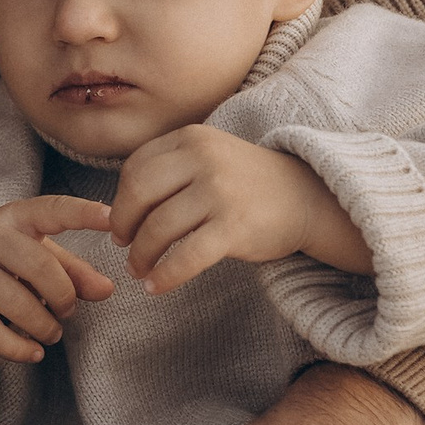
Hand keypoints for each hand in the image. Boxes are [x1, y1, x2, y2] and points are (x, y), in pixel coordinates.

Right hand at [0, 195, 116, 365]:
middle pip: (40, 267)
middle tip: (68, 311)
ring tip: (51, 331)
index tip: (111, 217)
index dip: (82, 213)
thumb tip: (107, 289)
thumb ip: (75, 272)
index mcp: (14, 218)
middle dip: (64, 296)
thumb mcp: (39, 257)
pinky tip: (34, 352)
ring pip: (20, 305)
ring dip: (46, 327)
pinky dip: (22, 350)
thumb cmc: (6, 265)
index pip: (51, 210)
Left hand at [113, 126, 371, 289]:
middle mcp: (203, 160)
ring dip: (141, 255)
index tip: (121, 222)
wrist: (306, 197)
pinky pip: (185, 257)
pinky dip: (165, 276)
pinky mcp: (234, 228)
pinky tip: (156, 286)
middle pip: (139, 194)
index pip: (136, 168)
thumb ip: (169, 170)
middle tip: (124, 245)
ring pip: (158, 228)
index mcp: (192, 138)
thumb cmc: (246, 182)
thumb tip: (118, 210)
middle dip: (124, 226)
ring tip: (139, 269)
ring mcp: (219, 192)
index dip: (122, 200)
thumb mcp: (208, 157)